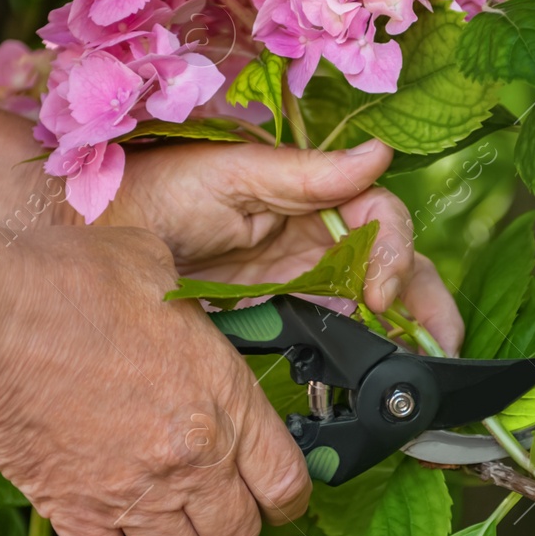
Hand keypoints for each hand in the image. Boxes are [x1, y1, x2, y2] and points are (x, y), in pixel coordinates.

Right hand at [0, 225, 309, 535]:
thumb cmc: (76, 284)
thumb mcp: (159, 271)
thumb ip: (186, 304)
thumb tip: (177, 297)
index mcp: (227, 400)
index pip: (288, 484)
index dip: (285, 494)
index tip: (272, 492)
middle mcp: (193, 460)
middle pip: (238, 534)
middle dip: (228, 523)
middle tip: (206, 502)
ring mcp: (136, 495)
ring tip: (159, 527)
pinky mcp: (77, 515)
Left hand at [102, 139, 464, 354]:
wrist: (93, 231)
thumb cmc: (156, 189)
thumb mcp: (232, 174)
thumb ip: (306, 174)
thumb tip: (380, 155)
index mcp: (312, 195)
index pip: (378, 220)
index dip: (392, 253)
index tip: (380, 294)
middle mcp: (316, 234)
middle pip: (392, 263)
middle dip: (425, 302)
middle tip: (441, 346)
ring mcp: (301, 275)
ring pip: (374, 302)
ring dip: (405, 332)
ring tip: (424, 369)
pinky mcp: (281, 312)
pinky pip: (334, 332)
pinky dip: (361, 354)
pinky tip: (373, 380)